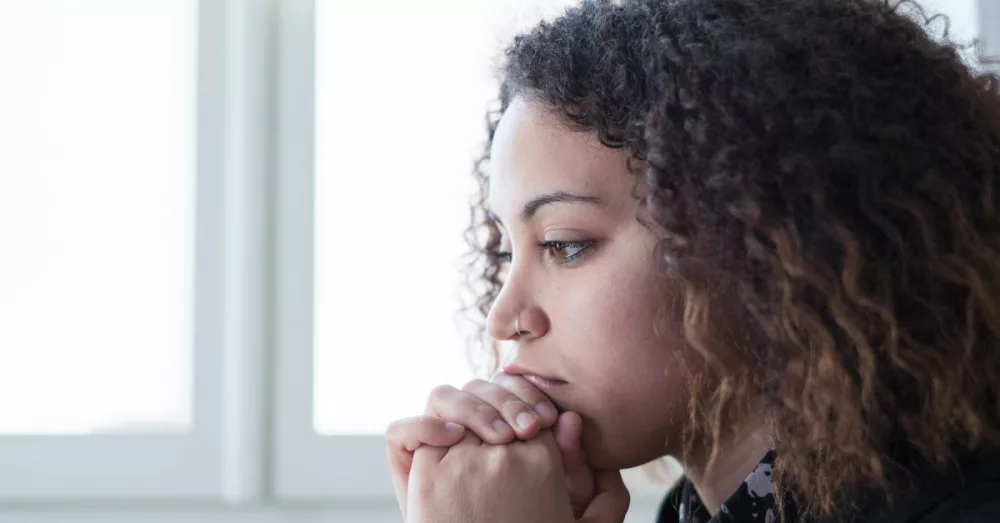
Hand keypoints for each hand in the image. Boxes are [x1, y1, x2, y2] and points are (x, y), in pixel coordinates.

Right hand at [386, 374, 594, 517]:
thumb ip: (567, 461)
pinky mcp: (405, 459)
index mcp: (497, 424)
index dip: (526, 393)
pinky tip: (453, 438)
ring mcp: (432, 440)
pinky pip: (401, 431)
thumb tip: (573, 420)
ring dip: (472, 409)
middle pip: (475, 387)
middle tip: (529, 429)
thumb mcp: (559, 496)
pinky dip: (424, 427)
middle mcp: (463, 427)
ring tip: (499, 438)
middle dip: (505, 401)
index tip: (548, 418)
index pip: (505, 385)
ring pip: (442, 397)